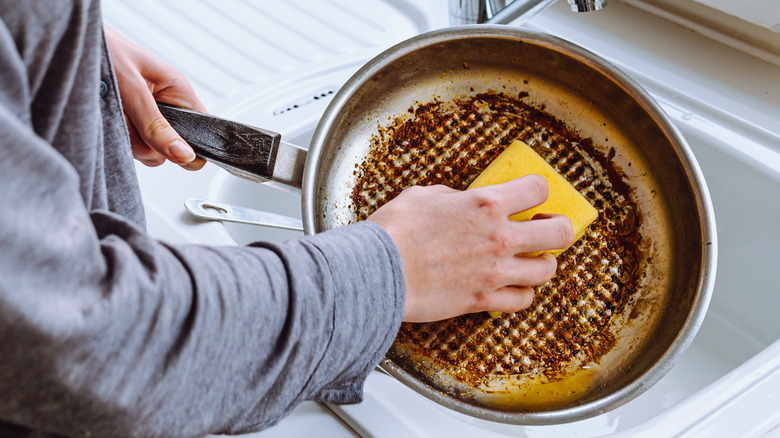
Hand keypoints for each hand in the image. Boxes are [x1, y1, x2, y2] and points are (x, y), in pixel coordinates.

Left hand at [104, 25, 206, 169]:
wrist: (72, 44)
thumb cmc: (105, 50)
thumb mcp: (132, 90)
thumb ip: (157, 126)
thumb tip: (184, 155)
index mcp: (179, 92)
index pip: (203, 131)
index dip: (192, 147)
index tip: (170, 148)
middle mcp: (167, 107)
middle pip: (172, 149)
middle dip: (148, 144)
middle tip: (128, 120)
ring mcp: (148, 118)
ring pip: (149, 151)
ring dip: (127, 139)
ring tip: (112, 112)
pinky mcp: (130, 125)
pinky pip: (130, 146)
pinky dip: (116, 138)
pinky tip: (107, 118)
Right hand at [367, 175, 572, 322]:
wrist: (377, 272)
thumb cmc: (394, 231)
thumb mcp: (422, 195)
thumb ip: (452, 197)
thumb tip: (460, 202)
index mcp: (485, 204)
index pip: (537, 189)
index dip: (538, 190)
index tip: (532, 197)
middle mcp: (499, 237)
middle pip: (559, 232)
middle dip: (557, 228)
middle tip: (545, 229)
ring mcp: (494, 272)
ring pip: (546, 271)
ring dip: (541, 264)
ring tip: (530, 261)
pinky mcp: (482, 299)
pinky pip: (521, 301)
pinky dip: (520, 294)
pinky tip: (511, 287)